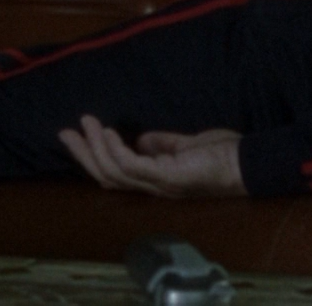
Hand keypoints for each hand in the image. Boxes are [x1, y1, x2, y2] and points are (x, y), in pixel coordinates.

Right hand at [59, 115, 245, 197]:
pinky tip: (107, 133)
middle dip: (84, 154)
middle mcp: (152, 186)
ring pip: (114, 172)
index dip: (93, 157)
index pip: (115, 173)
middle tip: (65, 133)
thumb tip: (140, 140)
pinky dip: (117, 150)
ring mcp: (159, 184)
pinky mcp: (168, 177)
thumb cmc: (223, 154)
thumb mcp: (187, 146)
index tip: (77, 136)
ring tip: (86, 125)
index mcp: (155, 178)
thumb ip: (163, 144)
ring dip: (95, 148)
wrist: (247, 163)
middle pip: (107, 176)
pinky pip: (133, 167)